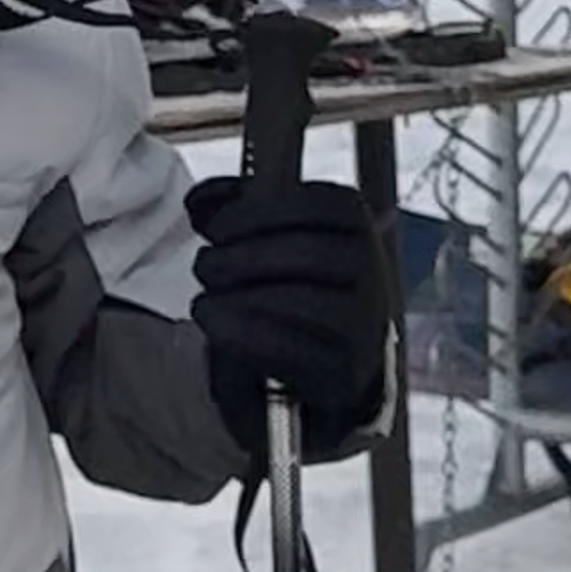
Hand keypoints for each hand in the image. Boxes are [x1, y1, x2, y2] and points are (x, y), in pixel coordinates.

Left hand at [188, 177, 389, 452]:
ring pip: (305, 301)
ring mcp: (364, 323)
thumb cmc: (290, 290)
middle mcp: (371, 271)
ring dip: (241, 298)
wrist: (324, 365)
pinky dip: (246, 336)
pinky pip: (295, 350)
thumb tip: (199, 201)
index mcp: (356, 227)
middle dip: (243, 258)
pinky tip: (217, 326)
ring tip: (206, 301)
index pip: (321, 205)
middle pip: (310, 253)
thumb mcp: (270, 240)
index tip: (216, 228)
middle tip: (204, 266)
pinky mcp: (346, 370)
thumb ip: (235, 211)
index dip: (260, 213)